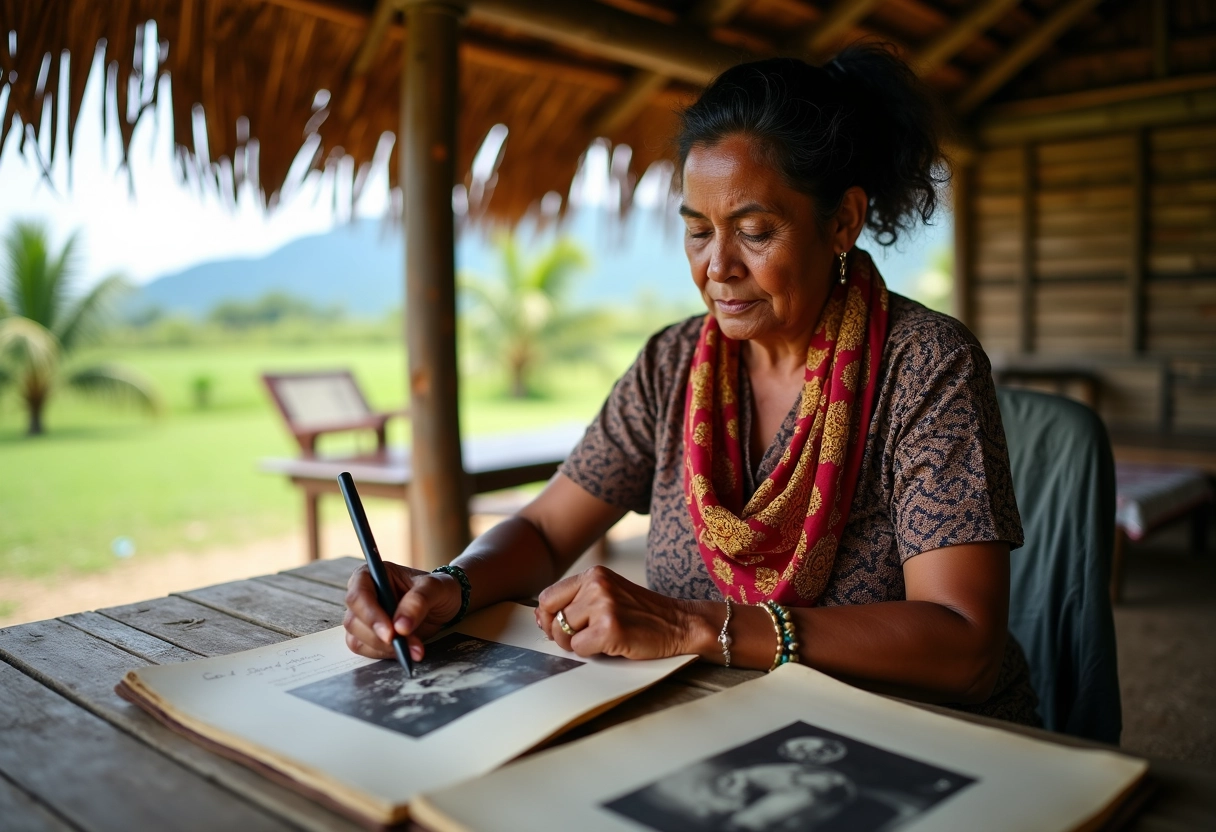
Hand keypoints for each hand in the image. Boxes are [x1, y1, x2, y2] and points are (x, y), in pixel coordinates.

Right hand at [343, 563, 462, 660]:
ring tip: (414, 649)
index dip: (370, 615)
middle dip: (380, 637)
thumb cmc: (437, 589)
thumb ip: (418, 601)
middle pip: (354, 621)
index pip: (358, 594)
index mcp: (372, 574)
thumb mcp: (436, 588)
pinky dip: (385, 655)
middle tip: (406, 645)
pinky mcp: (368, 636)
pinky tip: (406, 652)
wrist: (444, 605)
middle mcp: (363, 595)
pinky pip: (365, 650)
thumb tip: (400, 626)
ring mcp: (363, 617)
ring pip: (357, 639)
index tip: (391, 633)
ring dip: (384, 649)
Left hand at [535, 565, 705, 659]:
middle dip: (560, 633)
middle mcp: (596, 585)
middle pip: (551, 616)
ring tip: (601, 639)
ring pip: (563, 634)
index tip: (563, 627)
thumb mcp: (608, 595)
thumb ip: (577, 602)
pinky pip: (580, 649)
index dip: (550, 617)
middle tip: (583, 637)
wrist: (680, 623)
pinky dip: (592, 653)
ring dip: (577, 644)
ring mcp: (603, 606)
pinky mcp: (610, 628)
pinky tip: (613, 645)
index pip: (548, 596)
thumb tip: (540, 618)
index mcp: (594, 574)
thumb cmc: (642, 614)